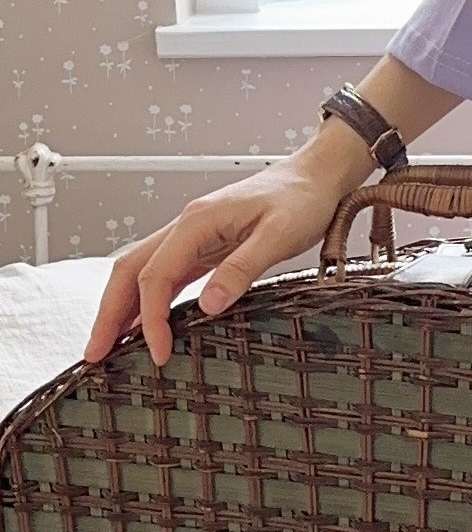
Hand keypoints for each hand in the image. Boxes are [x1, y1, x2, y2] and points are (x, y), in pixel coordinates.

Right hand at [82, 128, 373, 368]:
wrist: (317, 176)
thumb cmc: (302, 200)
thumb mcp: (279, 235)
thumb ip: (242, 268)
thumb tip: (209, 305)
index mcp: (197, 222)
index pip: (155, 275)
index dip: (150, 318)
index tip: (157, 352)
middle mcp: (186, 227)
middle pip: (129, 271)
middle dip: (109, 313)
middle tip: (95, 355)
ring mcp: (193, 236)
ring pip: (141, 272)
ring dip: (122, 307)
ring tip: (110, 346)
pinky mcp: (206, 246)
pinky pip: (166, 274)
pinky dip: (148, 299)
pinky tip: (145, 322)